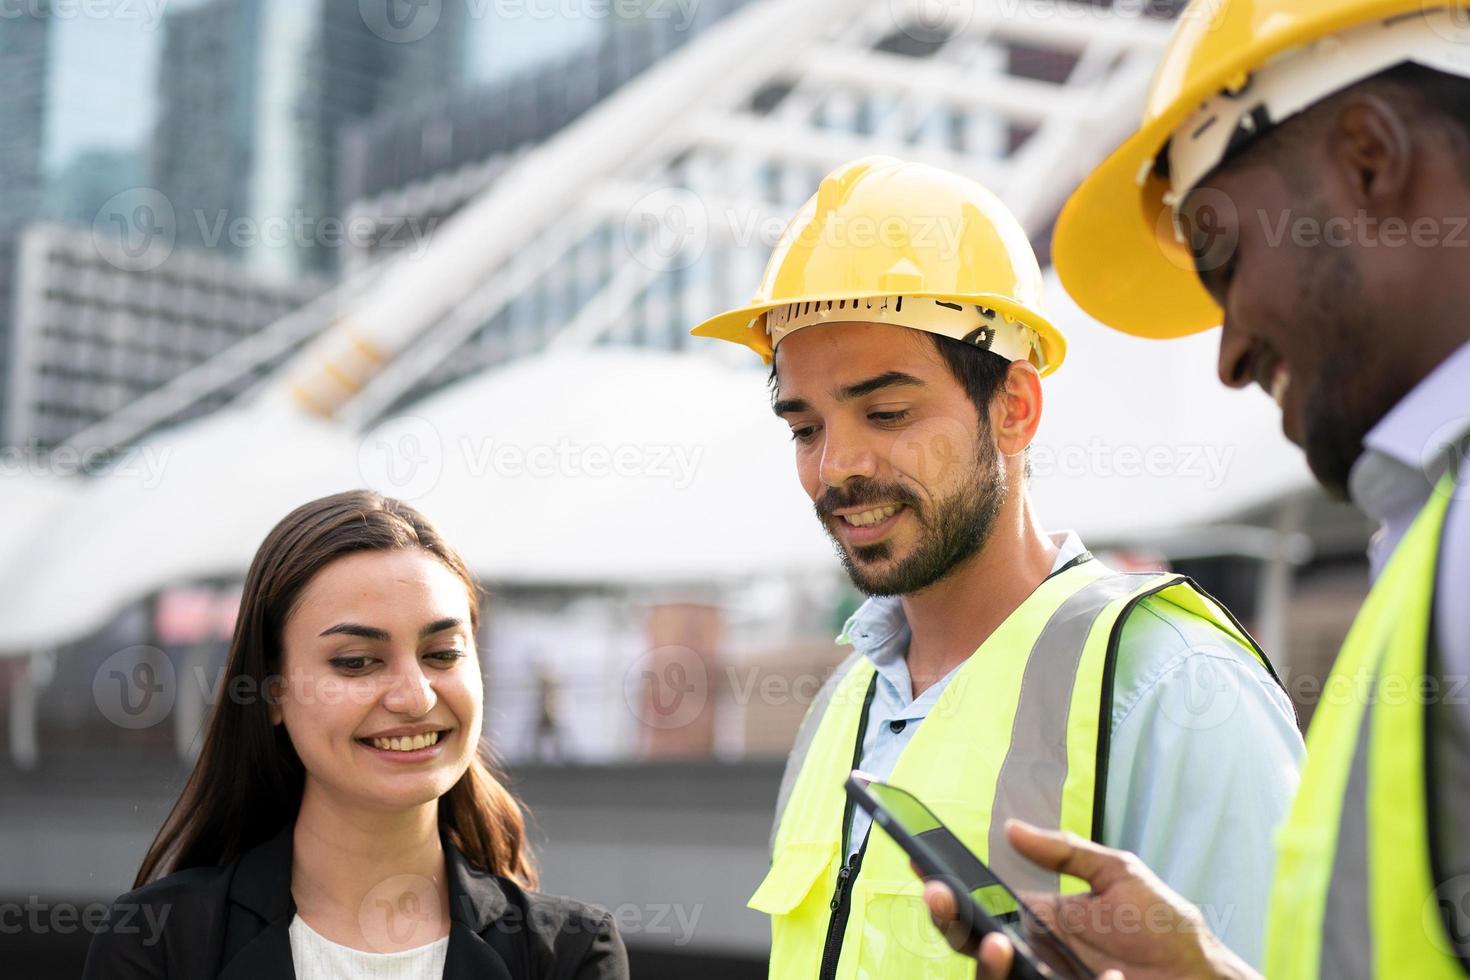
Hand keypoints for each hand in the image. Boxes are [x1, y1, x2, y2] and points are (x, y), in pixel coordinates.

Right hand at [919, 820, 1261, 979]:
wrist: (1202, 974)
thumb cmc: (1163, 924)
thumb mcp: (1116, 873)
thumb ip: (1065, 852)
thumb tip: (1012, 829)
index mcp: (1037, 919)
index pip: (980, 907)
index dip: (948, 889)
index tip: (921, 863)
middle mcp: (1034, 954)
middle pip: (972, 945)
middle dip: (949, 922)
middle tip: (941, 897)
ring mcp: (1048, 979)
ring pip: (996, 979)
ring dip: (987, 964)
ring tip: (998, 942)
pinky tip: (1106, 976)